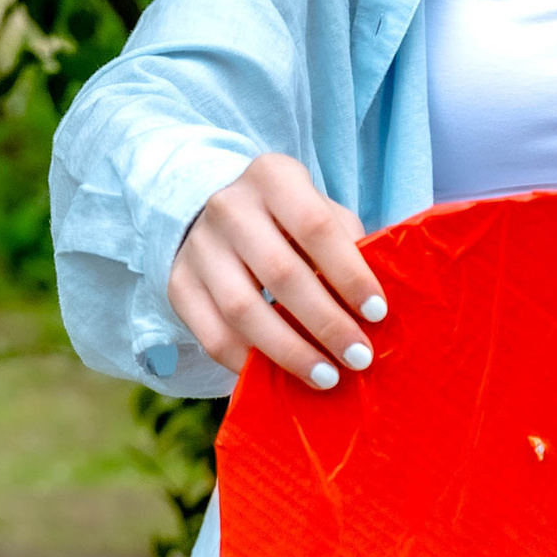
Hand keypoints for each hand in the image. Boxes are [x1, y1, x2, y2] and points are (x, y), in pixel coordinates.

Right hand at [170, 152, 385, 388]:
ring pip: (243, 310)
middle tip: (359, 357)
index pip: (315, 227)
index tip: (377, 314)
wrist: (218, 217)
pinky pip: (212, 336)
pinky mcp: (179, 285)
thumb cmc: (290, 222)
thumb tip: (373, 311)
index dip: (349, 274)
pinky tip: (279, 379)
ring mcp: (198, 247)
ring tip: (326, 377)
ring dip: (290, 352)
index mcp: (274, 178)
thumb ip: (348, 248)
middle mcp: (229, 207)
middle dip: (326, 323)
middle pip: (280, 273)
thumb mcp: (322, 214)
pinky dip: (248, 364)